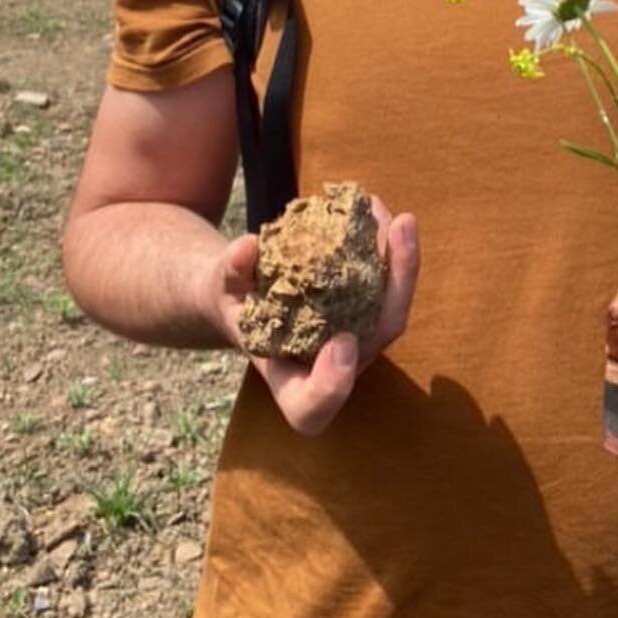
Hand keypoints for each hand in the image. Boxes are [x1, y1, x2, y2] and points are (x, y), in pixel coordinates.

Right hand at [210, 197, 419, 435]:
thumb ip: (228, 273)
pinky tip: (378, 209)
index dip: (331, 386)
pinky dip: (386, 246)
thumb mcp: (217, 288)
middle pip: (374, 342)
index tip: (341, 344)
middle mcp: (331, 364)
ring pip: (390, 310)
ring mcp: (355, 335)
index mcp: (288, 379)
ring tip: (398, 222)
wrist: (244, 288)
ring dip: (400, 266)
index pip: (312, 407)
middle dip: (394, 296)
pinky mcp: (366, 306)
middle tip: (394, 253)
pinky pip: (386, 282)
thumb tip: (246, 249)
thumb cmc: (229, 300)